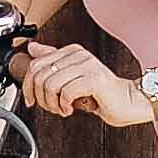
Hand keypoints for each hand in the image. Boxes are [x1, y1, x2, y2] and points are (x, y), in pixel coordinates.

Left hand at [21, 43, 152, 128]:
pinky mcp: (94, 79)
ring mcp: (87, 65)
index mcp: (71, 51)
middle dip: (40, 97)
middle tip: (51, 107)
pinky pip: (66, 93)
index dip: (28, 86)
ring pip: (50, 85)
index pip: (35, 64)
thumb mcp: (72, 76)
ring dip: (53, 104)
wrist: (130, 102)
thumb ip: (53, 60)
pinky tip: (71, 109)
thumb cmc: (103, 93)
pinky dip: (64, 106)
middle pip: (40, 75)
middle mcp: (78, 55)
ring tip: (62, 108)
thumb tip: (32, 48)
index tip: (32, 99)